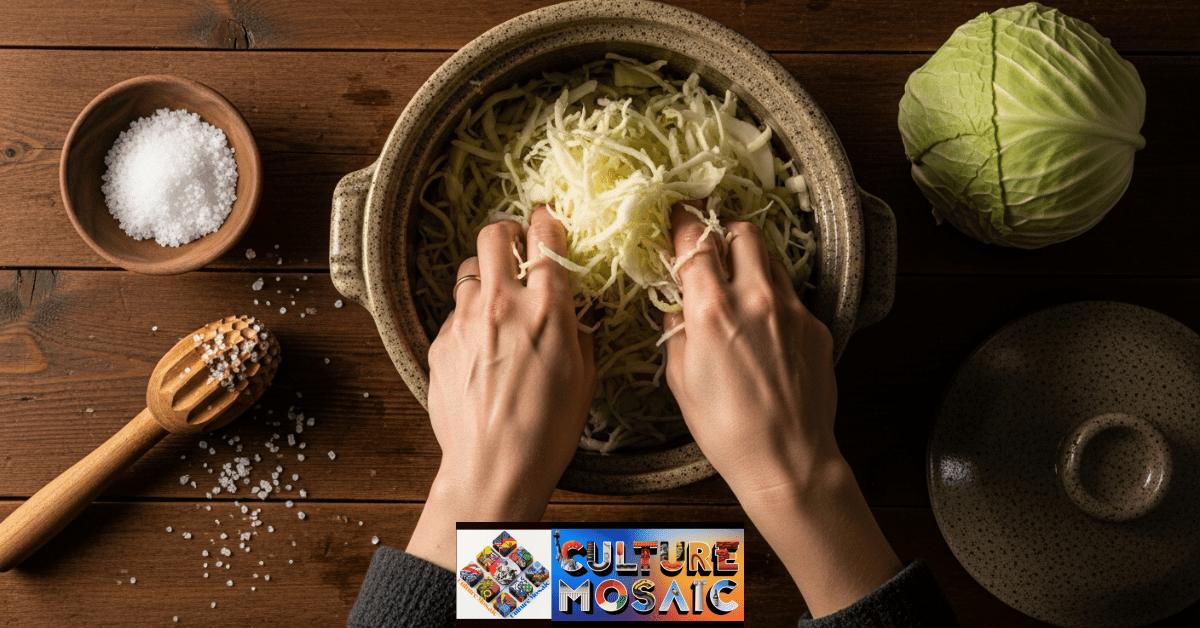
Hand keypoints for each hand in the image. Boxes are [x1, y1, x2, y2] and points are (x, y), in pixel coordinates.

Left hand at [406, 206, 595, 569]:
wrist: (494, 467)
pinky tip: (481, 349)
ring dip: (485, 278)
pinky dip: (468, 320)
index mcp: (548, 307)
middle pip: (494, 234)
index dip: (546, 221)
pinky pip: (454, 314)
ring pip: (468, 272)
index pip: (545, 235)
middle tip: (515, 247)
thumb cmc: (547, 430)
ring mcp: (465, 321)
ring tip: (497, 304)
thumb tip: (576, 310)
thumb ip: (579, 330)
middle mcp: (502, 304)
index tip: (547, 223)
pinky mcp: (439, 342)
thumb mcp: (584, 376)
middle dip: (506, 233)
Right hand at [662, 202, 837, 496]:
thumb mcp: (681, 378)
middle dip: (724, 232)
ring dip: (752, 261)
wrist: (787, 459)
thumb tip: (677, 305)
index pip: (696, 242)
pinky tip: (766, 329)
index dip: (684, 223)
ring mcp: (793, 310)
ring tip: (740, 286)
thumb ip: (677, 330)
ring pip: (772, 259)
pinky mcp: (817, 326)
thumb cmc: (725, 429)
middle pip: (743, 232)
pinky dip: (774, 299)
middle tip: (713, 246)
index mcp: (712, 310)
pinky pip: (792, 296)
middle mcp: (756, 299)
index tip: (679, 216)